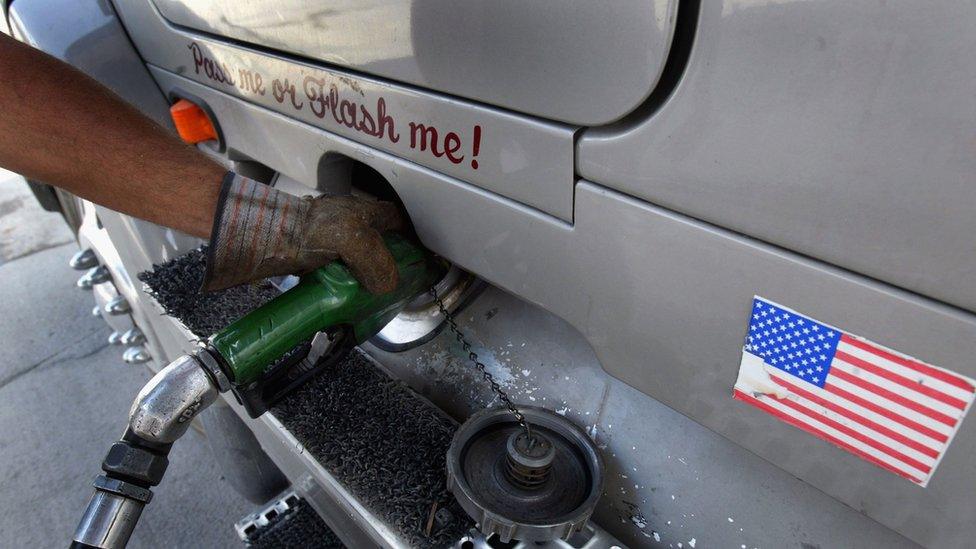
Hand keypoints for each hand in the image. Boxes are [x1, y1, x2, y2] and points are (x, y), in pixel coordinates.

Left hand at [203, 173, 404, 293]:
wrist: (265, 238)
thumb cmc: (308, 231)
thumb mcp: (355, 242)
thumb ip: (377, 263)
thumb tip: (387, 285)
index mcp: (363, 212)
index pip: (396, 219)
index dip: (409, 235)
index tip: (417, 254)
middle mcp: (347, 221)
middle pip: (376, 239)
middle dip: (387, 258)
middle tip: (394, 281)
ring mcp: (327, 237)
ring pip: (355, 256)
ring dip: (363, 274)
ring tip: (371, 294)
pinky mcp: (311, 253)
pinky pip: (334, 269)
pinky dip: (341, 282)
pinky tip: (343, 294)